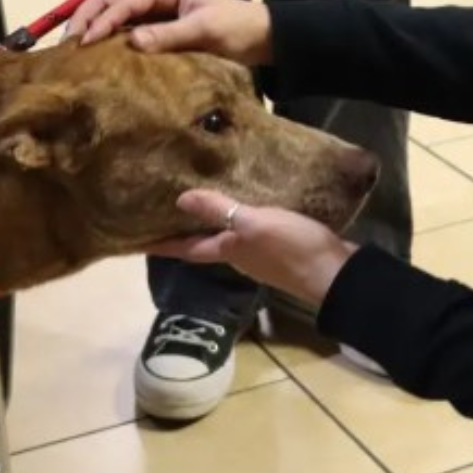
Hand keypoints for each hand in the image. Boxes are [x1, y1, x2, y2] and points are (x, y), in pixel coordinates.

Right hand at [69, 0, 273, 64]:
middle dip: (86, 17)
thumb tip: (132, 42)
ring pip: (112, 11)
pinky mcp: (156, 26)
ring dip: (92, 25)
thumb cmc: (236, 28)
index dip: (103, 21)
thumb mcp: (206, 31)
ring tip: (73, 50)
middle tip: (68, 45)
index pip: (125, 1)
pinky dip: (106, 38)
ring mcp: (154, 9)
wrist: (259, 37)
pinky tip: (94, 54)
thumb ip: (170, 36)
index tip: (86, 44)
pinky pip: (124, 28)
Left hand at [149, 189, 356, 306]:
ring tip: (205, 200)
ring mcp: (264, 254)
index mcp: (229, 250)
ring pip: (230, 238)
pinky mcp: (284, 247)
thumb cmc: (292, 248)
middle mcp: (241, 255)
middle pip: (206, 244)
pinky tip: (250, 204)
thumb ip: (220, 212)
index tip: (136, 241)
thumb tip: (180, 200)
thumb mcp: (253, 225)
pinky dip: (244, 218)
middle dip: (186, 231)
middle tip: (167, 210)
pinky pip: (255, 231)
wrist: (336, 273)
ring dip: (215, 223)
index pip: (187, 248)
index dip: (163, 244)